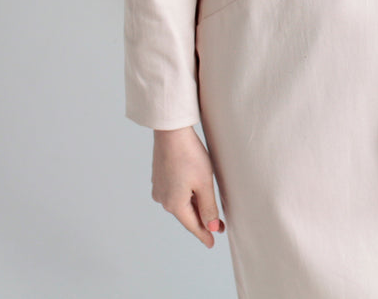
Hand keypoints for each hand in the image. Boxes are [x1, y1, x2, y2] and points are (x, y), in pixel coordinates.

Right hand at [151, 126, 225, 247]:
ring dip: (194, 207)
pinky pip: (175, 193)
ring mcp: (159, 188)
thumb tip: (211, 227)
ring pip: (180, 203)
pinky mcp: (159, 178)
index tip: (212, 243)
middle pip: (186, 214)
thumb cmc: (190, 155)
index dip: (204, 234)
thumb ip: (208, 207)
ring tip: (209, 210)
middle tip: (218, 226)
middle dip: (202, 220)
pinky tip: (194, 193)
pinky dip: (186, 196)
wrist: (171, 132)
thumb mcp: (204, 183)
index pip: (192, 225)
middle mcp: (163, 200)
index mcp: (174, 204)